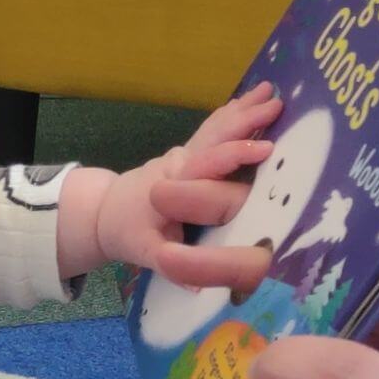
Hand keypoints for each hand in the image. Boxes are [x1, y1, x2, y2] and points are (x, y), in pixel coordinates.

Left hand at [97, 82, 282, 289]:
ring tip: (270, 92)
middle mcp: (182, 164)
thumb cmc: (128, 232)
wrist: (104, 212)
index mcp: (176, 185)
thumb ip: (170, 264)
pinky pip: (214, 132)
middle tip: (275, 104)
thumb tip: (200, 286)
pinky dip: (233, 115)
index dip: (234, 155)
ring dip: (243, 111)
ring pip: (216, 129)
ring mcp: (186, 156)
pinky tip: (252, 101)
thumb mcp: (144, 251)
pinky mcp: (191, 155)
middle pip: (215, 138)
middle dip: (244, 121)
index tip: (265, 147)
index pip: (208, 165)